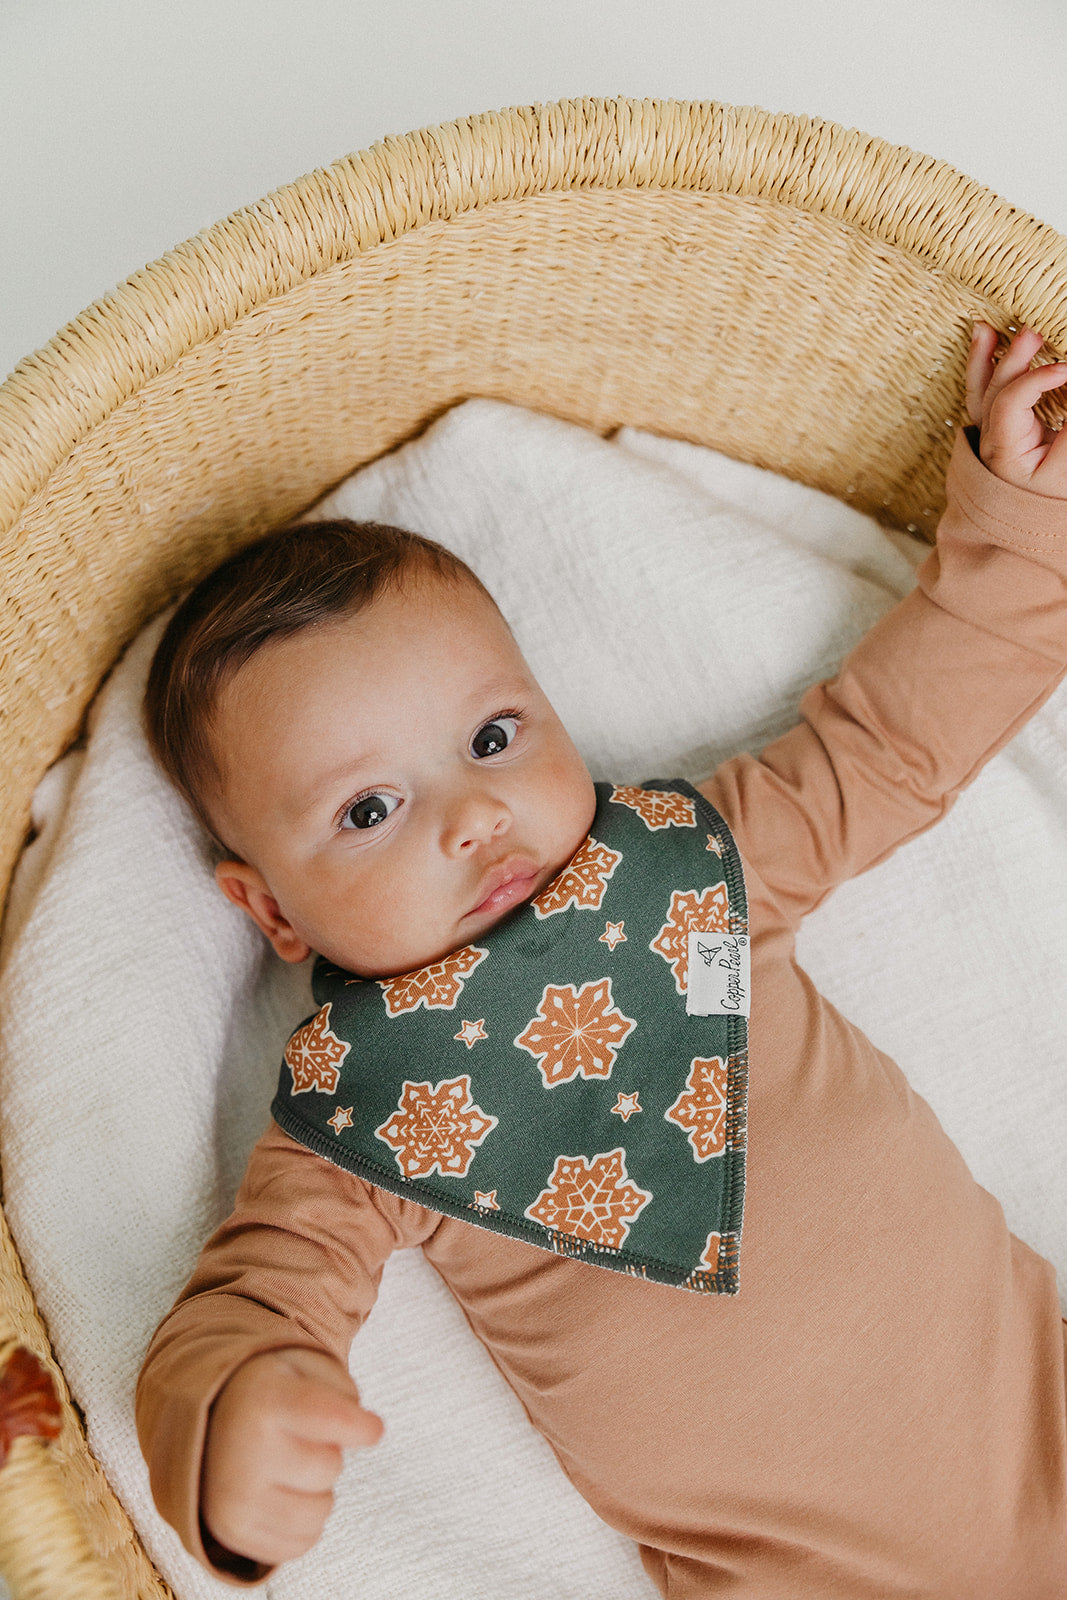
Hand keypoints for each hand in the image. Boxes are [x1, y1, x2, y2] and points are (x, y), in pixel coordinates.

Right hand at [201, 1346, 383, 1568]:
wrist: (206, 1424)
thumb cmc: (270, 1393)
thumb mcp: (301, 1365)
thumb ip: (342, 1387)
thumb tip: (368, 1431)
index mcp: (263, 1399)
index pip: (332, 1419)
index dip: (361, 1427)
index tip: (374, 1429)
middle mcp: (243, 1451)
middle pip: (331, 1467)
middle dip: (329, 1452)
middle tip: (303, 1437)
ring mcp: (234, 1498)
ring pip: (320, 1513)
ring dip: (319, 1491)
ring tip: (293, 1467)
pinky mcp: (234, 1533)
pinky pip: (300, 1543)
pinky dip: (304, 1524)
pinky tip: (283, 1494)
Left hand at [966, 323, 1066, 496]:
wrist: (1043, 514)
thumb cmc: (1057, 494)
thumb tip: (1066, 375)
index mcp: (1004, 455)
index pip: (1010, 404)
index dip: (1037, 379)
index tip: (1066, 369)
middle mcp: (989, 445)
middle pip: (994, 391)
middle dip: (1013, 358)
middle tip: (1033, 331)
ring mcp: (989, 438)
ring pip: (980, 391)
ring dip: (984, 357)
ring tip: (985, 328)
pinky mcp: (997, 431)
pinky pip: (983, 394)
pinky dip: (984, 367)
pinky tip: (985, 340)